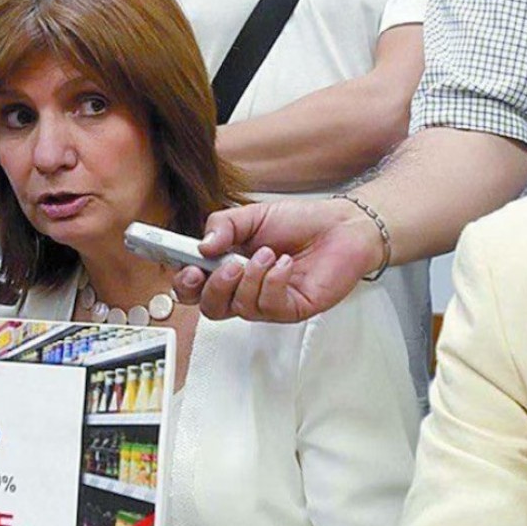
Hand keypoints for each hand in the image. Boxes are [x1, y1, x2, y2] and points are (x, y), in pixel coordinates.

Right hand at [172, 199, 382, 321]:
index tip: (189, 267)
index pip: (194, 287)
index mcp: (227, 267)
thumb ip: (222, 225)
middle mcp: (244, 289)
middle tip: (227, 264)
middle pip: (210, 307)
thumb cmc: (300, 222)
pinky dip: (273, 281)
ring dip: (251, 277)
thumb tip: (202, 246)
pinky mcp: (290, 310)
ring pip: (239, 307)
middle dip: (214, 286)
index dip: (185, 283)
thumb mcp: (253, 216)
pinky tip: (284, 263)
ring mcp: (266, 303)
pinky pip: (269, 306)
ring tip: (268, 253)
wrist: (341, 226)